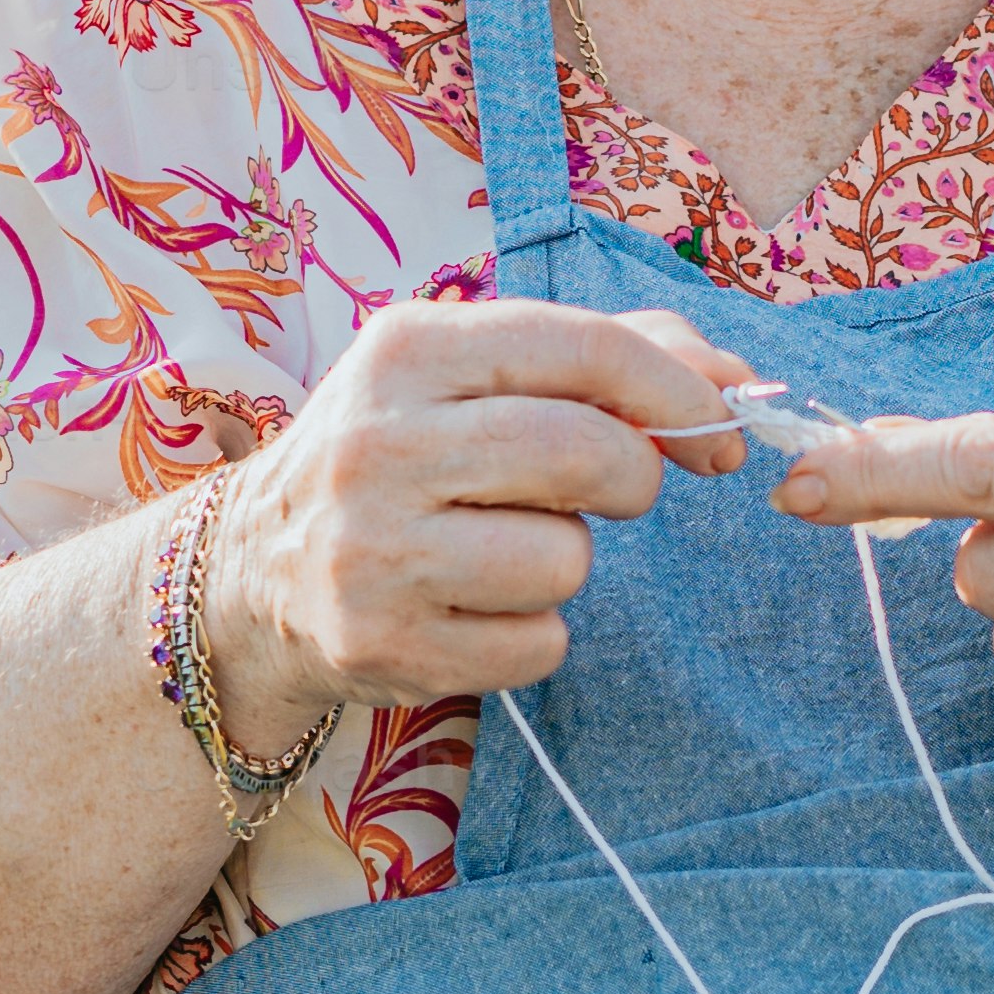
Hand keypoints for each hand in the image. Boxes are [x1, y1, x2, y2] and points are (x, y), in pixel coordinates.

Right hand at [195, 299, 748, 755]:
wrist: (255, 569)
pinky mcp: (382, 643)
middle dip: (634, 477)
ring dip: (569, 560)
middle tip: (618, 490)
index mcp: (405, 349)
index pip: (582, 348)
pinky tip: (477, 607)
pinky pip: (538, 644)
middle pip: (584, 454)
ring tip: (507, 548)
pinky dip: (535, 632)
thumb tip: (737, 378)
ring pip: (566, 559)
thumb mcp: (469, 375)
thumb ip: (605, 356)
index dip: (677, 388)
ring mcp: (371, 551)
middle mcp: (377, 444)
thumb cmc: (400, 454)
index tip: (719, 425)